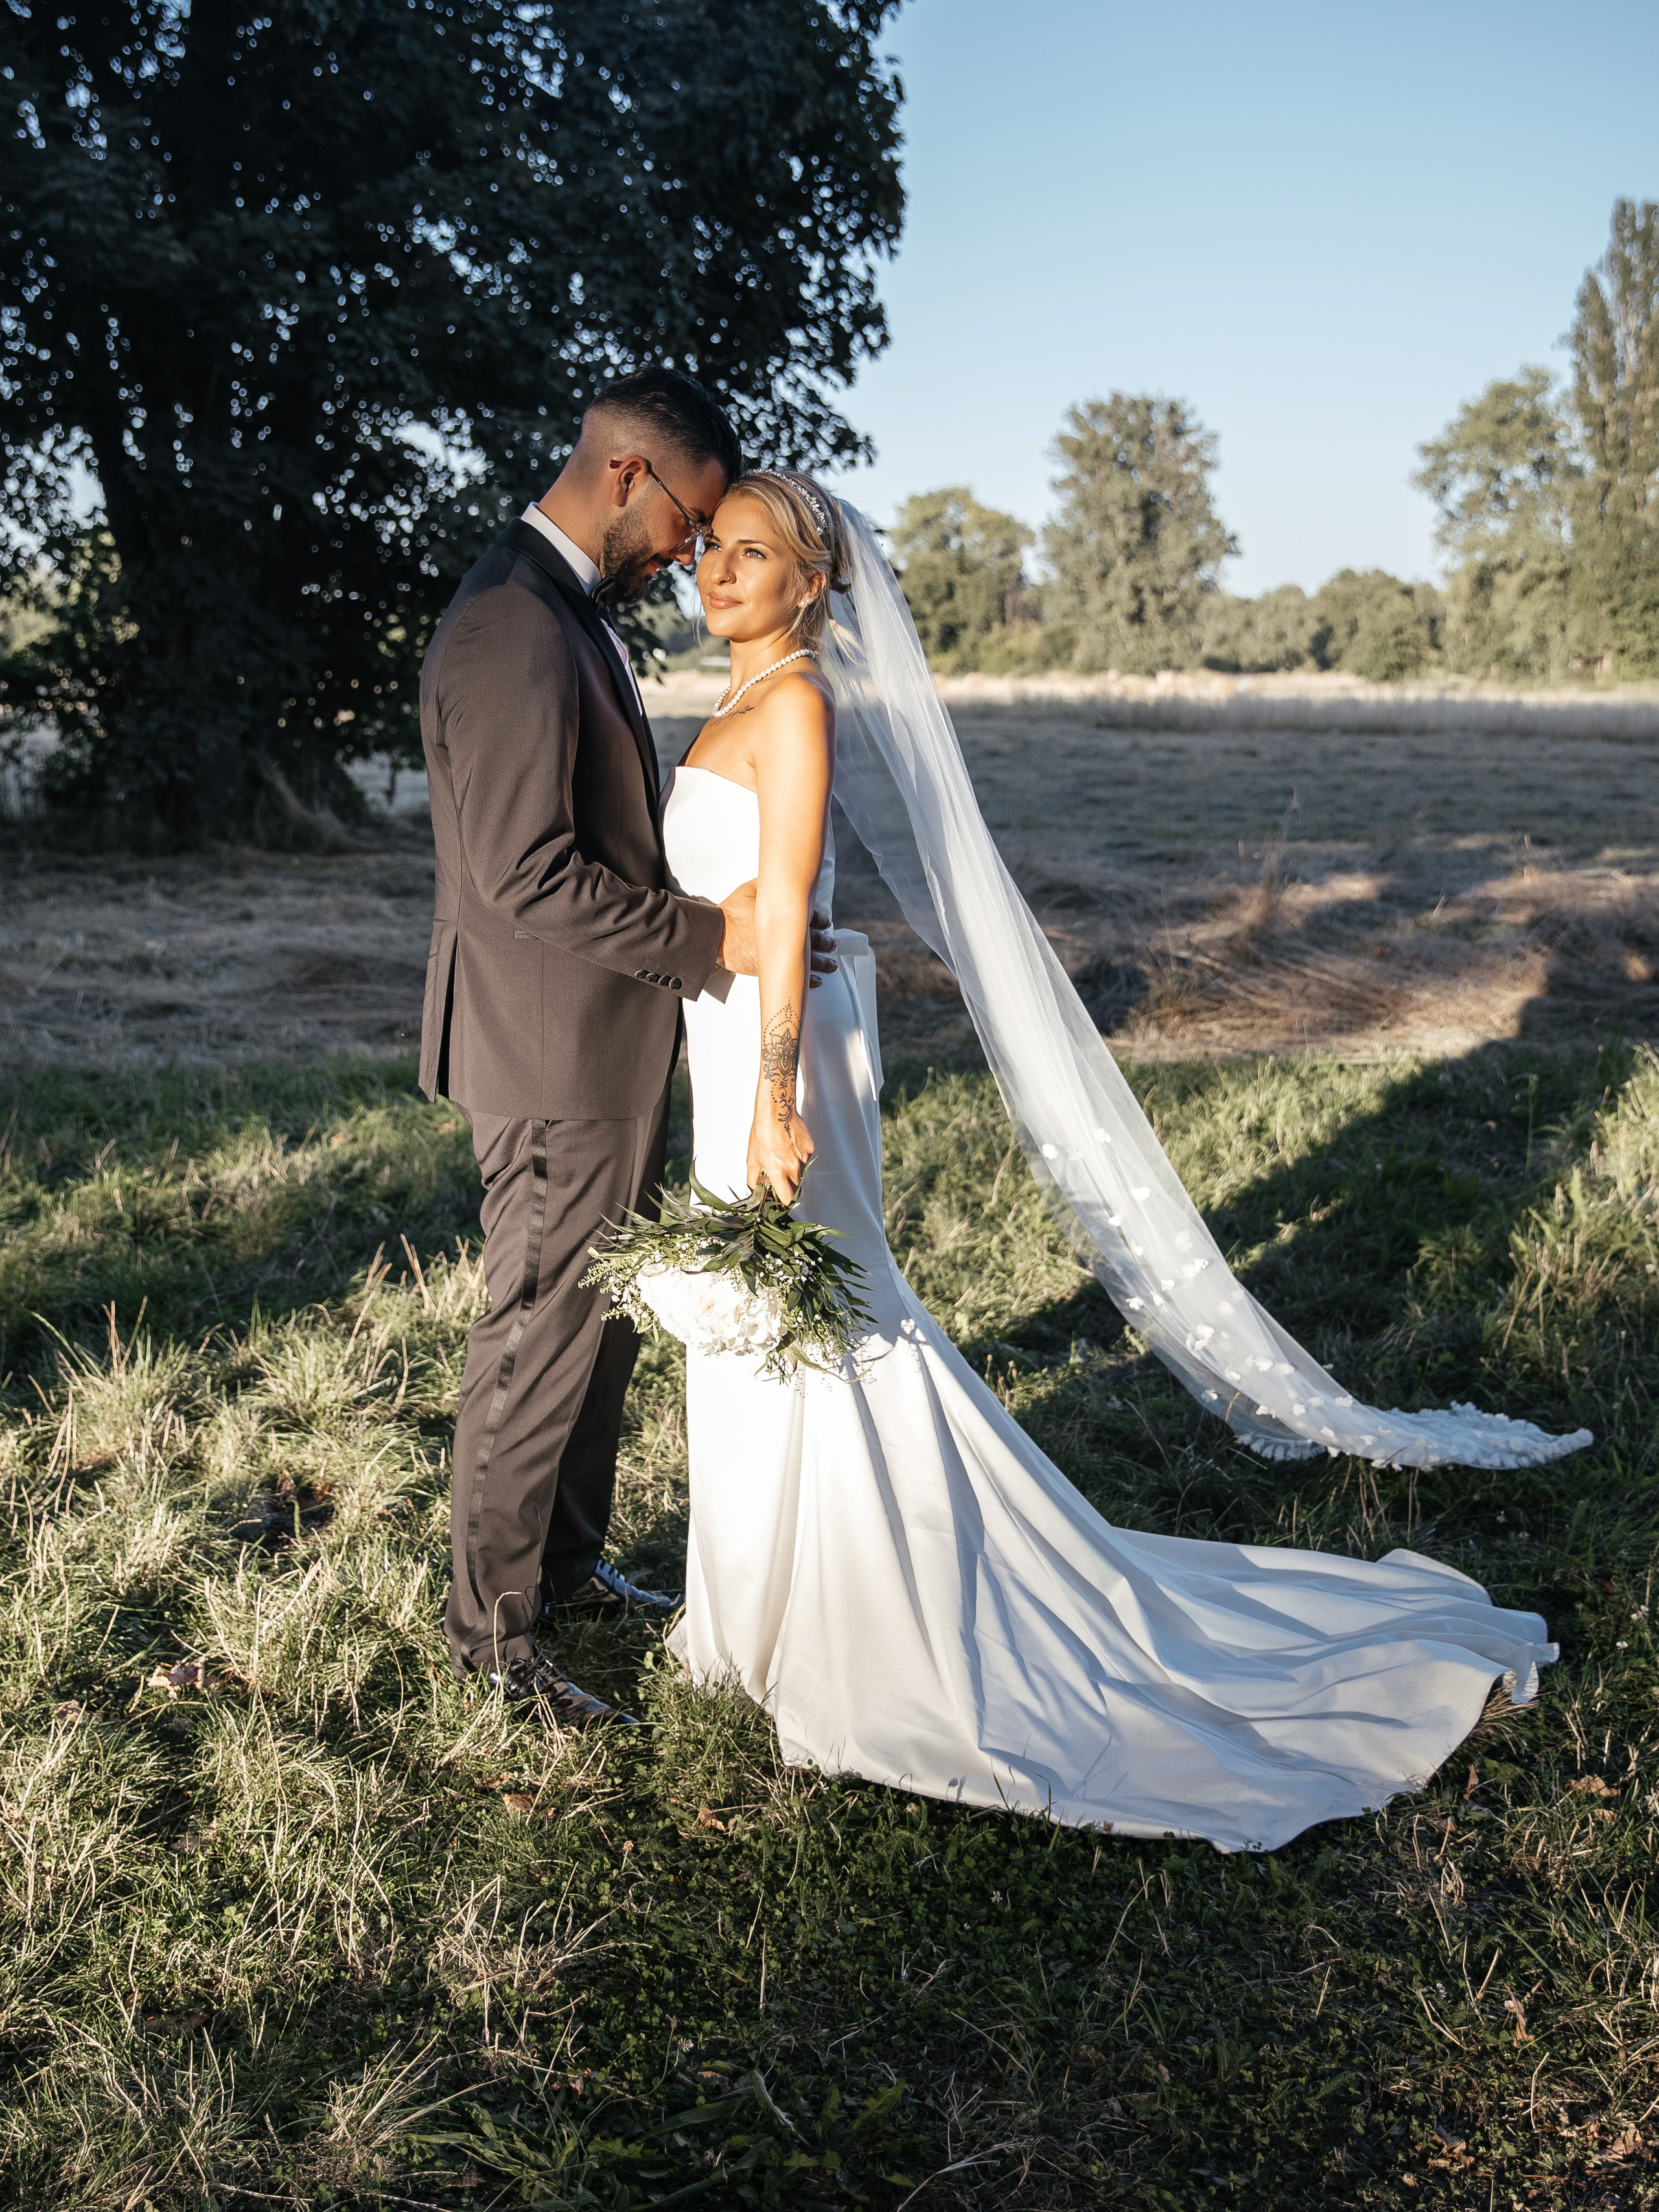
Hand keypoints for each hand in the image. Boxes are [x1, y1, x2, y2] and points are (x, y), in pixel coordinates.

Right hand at [718, 884, 838, 989]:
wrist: (715, 934)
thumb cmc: (731, 912)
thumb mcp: (750, 890)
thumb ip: (767, 886)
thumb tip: (775, 880)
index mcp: (785, 914)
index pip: (811, 917)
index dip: (821, 920)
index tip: (826, 923)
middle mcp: (785, 935)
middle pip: (814, 939)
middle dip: (825, 942)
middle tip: (831, 943)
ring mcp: (779, 954)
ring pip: (809, 960)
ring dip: (823, 962)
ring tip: (831, 964)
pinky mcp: (770, 969)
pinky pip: (794, 975)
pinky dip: (808, 979)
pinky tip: (818, 980)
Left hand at [747, 1097, 814, 1204]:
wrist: (777, 1111)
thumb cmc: (763, 1131)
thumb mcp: (752, 1157)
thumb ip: (753, 1178)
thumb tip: (754, 1187)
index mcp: (778, 1171)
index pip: (786, 1197)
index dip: (784, 1202)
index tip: (781, 1202)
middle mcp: (793, 1167)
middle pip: (795, 1186)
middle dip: (788, 1185)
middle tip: (779, 1176)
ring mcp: (803, 1157)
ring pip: (801, 1171)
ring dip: (793, 1169)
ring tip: (782, 1154)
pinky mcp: (810, 1148)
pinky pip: (805, 1158)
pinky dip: (798, 1156)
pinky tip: (789, 1146)